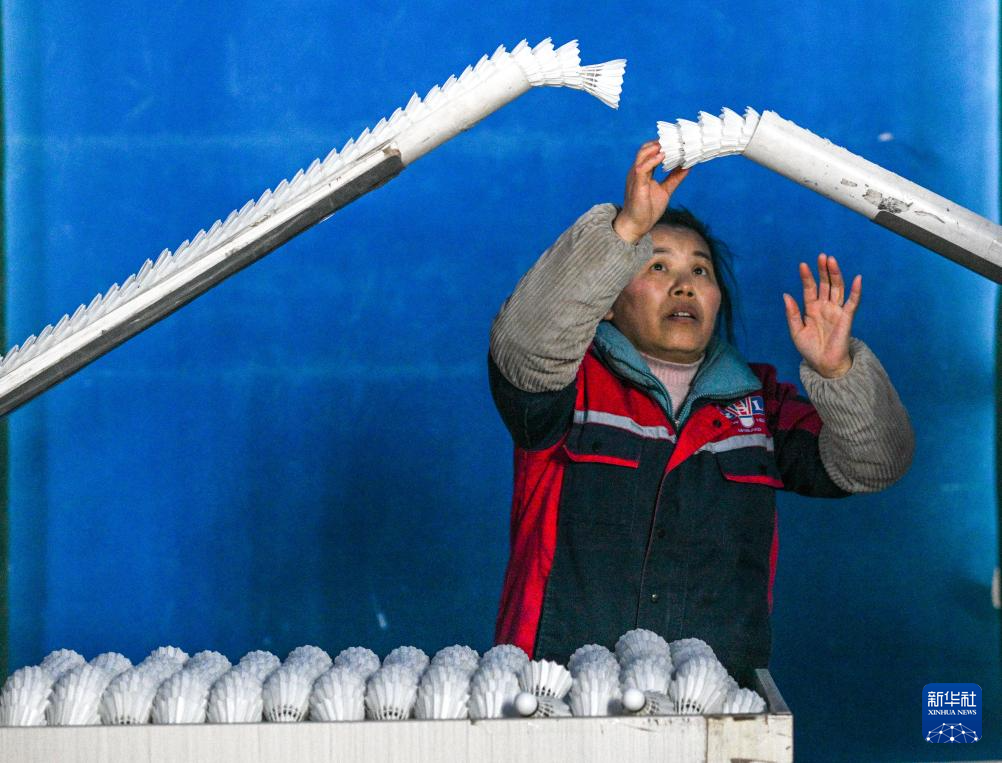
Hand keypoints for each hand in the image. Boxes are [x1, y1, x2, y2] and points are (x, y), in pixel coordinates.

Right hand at [612, 141, 689, 243]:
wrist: (637, 225)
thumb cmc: (647, 209)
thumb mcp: (665, 190)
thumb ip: (674, 178)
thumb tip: (687, 166)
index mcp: (643, 171)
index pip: (651, 152)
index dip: (663, 145)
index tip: (678, 140)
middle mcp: (638, 171)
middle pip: (646, 149)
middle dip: (660, 142)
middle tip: (676, 138)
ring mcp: (635, 177)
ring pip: (642, 154)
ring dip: (656, 147)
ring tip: (671, 143)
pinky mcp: (636, 184)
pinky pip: (642, 168)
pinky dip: (652, 160)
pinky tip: (663, 156)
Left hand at [783, 254, 860, 377]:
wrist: (823, 364)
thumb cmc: (810, 349)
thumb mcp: (796, 331)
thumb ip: (792, 313)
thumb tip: (786, 295)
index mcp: (811, 309)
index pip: (810, 288)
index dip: (807, 277)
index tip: (802, 265)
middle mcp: (825, 307)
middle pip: (825, 284)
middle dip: (823, 270)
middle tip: (821, 256)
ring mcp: (836, 311)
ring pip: (837, 288)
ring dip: (835, 274)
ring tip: (831, 260)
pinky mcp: (847, 318)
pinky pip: (852, 302)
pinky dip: (856, 290)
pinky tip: (857, 278)